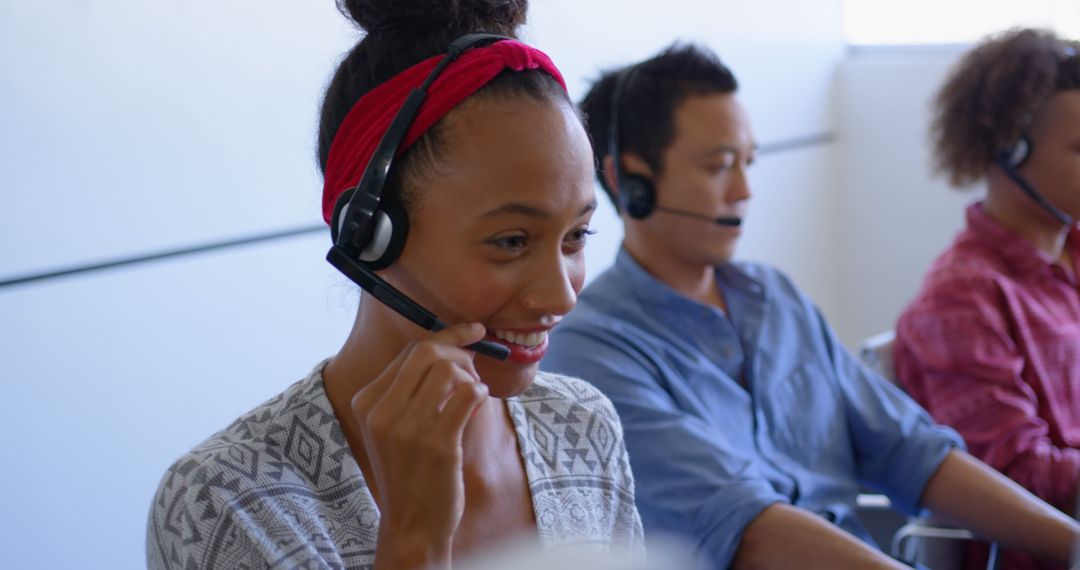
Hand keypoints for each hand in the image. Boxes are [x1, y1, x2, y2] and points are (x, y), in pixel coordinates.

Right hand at [352, 323, 489, 568]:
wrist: (412, 523)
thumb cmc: (410, 471)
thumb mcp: (394, 427)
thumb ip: (411, 390)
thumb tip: (450, 346)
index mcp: (367, 402)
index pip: (410, 351)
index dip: (447, 336)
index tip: (473, 331)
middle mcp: (381, 412)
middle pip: (428, 352)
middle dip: (460, 352)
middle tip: (474, 369)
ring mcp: (408, 428)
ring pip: (449, 370)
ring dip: (470, 377)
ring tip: (472, 397)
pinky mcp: (437, 444)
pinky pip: (468, 395)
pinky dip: (479, 394)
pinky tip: (476, 408)